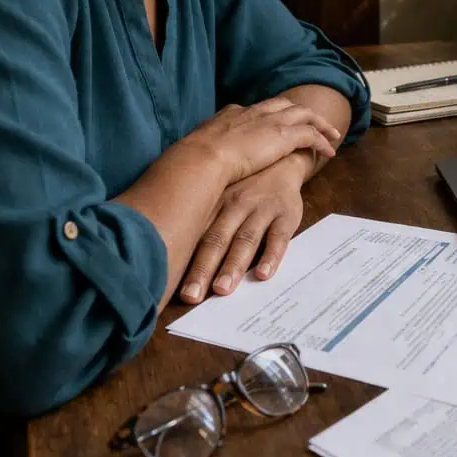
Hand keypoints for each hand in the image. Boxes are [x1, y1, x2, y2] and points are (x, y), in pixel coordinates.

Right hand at [175, 98, 339, 186]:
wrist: (202, 158)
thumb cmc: (195, 160)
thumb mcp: (198, 150)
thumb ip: (205, 153)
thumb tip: (199, 164)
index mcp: (233, 114)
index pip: (258, 109)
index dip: (271, 116)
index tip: (277, 124)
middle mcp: (254, 112)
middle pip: (285, 105)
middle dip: (300, 112)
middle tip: (313, 122)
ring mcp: (270, 121)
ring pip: (305, 115)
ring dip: (320, 124)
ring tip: (331, 134)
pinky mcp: (284, 135)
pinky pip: (312, 134)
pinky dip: (322, 140)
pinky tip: (329, 151)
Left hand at [178, 151, 313, 303]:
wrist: (284, 159)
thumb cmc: (245, 186)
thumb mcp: (221, 196)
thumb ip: (204, 225)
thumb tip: (177, 260)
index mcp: (215, 204)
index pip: (196, 236)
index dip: (183, 261)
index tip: (171, 285)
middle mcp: (235, 205)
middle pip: (216, 240)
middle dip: (203, 269)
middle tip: (192, 296)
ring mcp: (261, 209)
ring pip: (245, 239)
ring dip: (233, 265)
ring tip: (223, 289)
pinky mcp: (285, 214)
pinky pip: (278, 237)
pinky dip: (271, 256)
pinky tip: (263, 275)